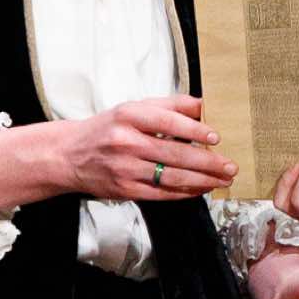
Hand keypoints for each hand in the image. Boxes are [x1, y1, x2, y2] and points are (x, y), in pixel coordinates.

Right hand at [58, 94, 236, 201]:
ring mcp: (125, 168)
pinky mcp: (125, 190)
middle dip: (207, 162)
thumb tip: (202, 104)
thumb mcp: (132, 108)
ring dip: (202, 180)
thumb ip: (168, 105)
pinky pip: (161, 194)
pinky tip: (200, 189)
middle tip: (230, 166)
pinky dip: (184, 192)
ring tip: (223, 180)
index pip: (167, 122)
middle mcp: (126, 142)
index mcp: (129, 116)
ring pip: (171, 176)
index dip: (194, 130)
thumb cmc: (106, 129)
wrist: (69, 155)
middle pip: (174, 153)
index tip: (215, 137)